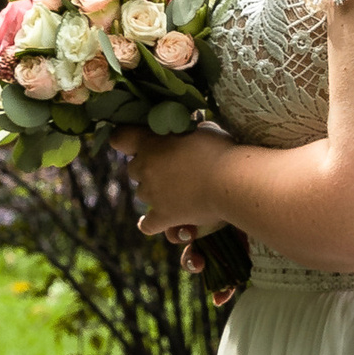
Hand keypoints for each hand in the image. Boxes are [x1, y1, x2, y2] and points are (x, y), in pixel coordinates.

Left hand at [111, 119, 234, 241]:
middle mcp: (145, 169)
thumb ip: (190, 132)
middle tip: (171, 167)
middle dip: (148, 167)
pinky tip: (156, 221)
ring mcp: (152, 195)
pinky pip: (148, 224)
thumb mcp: (204, 130)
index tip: (140, 140)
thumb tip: (191, 133)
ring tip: (177, 191)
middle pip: (134, 168)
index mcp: (151, 144)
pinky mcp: (164, 216)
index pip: (121, 138)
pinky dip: (151, 223)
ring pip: (142, 194)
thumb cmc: (221, 151)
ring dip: (155, 191)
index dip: (128, 139)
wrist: (233, 181)